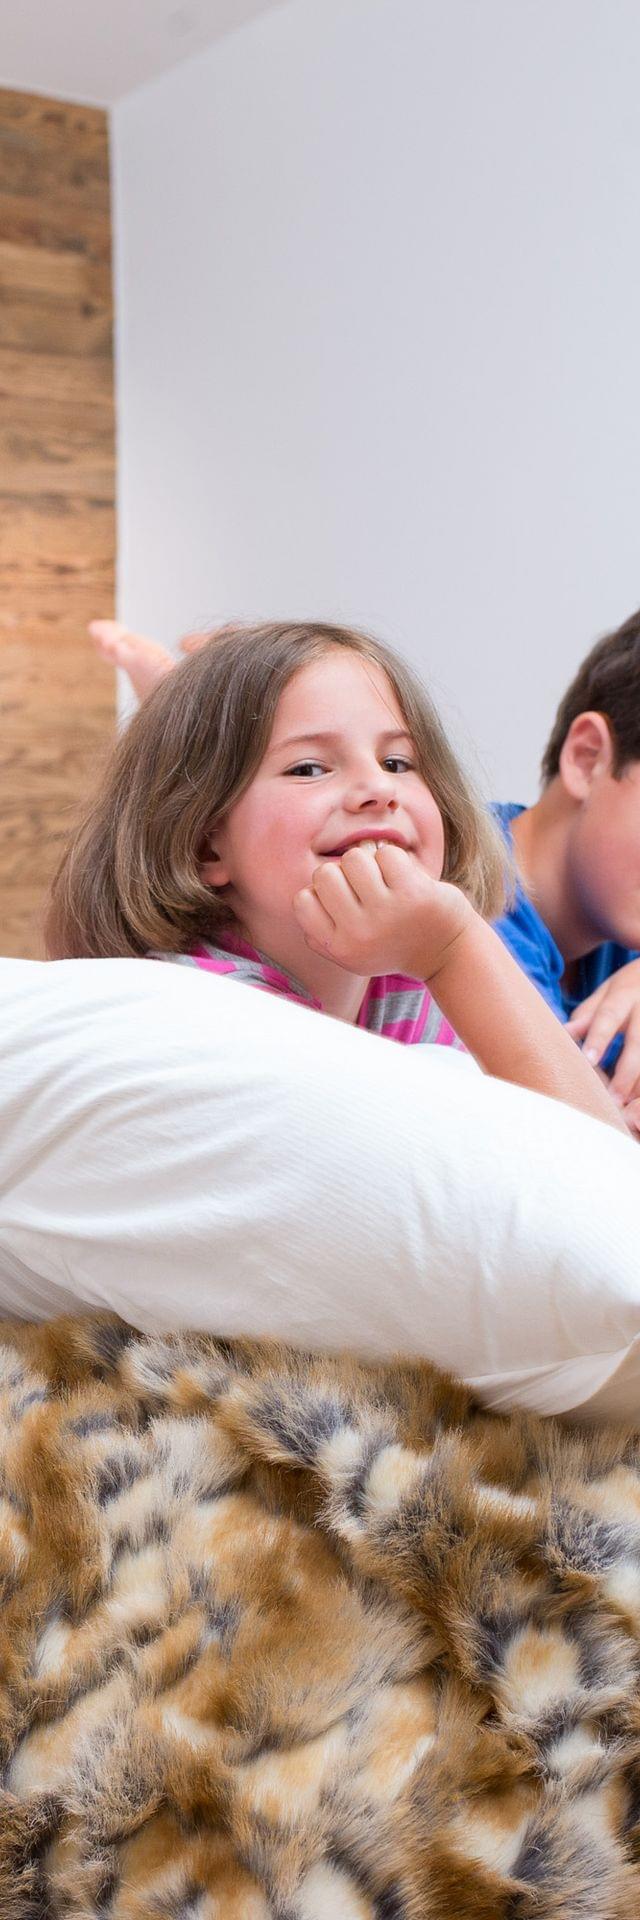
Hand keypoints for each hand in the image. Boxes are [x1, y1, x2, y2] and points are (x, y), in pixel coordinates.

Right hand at [292, 842, 472, 980]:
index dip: (318, 893)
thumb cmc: (391, 945)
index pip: (301, 900)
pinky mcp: (412, 892)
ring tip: (383, 881)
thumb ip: (320, 933)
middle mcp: (359, 933)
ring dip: (368, 862)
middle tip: (364, 888)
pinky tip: (404, 878)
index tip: (341, 901)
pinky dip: (394, 859)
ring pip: (353, 858)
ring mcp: (386, 912)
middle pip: (324, 874)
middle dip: (343, 874)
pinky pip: (385, 853)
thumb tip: (305, 893)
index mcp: (339, 947)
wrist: (446, 951)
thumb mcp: (351, 954)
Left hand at [567, 958, 639, 1132]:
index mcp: (624, 994)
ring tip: (630, 1113)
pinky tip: (637, 1104)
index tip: (588, 1061)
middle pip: (639, 1043)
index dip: (599, 1038)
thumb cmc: (626, 989)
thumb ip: (586, 1014)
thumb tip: (564, 1032)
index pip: (608, 1016)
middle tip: (614, 1100)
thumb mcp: (606, 993)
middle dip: (627, 1073)